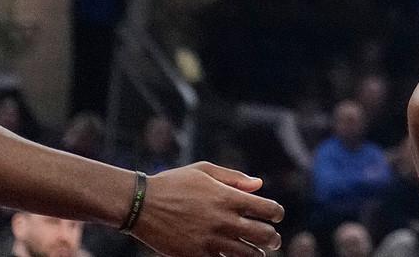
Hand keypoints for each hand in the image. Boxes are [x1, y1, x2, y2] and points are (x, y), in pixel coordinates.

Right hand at [130, 163, 282, 255]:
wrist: (141, 205)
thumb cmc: (173, 183)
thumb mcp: (204, 170)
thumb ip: (234, 177)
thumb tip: (259, 185)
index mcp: (228, 197)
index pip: (267, 209)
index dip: (277, 213)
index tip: (276, 216)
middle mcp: (224, 220)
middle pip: (263, 235)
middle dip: (273, 239)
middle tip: (274, 240)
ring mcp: (210, 240)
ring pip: (247, 254)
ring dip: (257, 254)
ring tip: (258, 253)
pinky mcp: (196, 255)